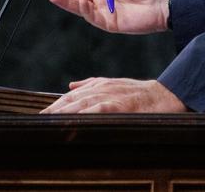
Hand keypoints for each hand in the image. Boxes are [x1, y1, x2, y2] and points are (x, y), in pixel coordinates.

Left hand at [40, 77, 187, 113]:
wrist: (166, 94)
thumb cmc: (141, 93)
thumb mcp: (115, 84)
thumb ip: (92, 84)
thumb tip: (70, 86)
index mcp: (100, 84)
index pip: (72, 96)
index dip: (56, 104)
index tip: (42, 114)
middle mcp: (103, 88)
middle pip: (72, 99)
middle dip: (54, 109)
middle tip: (39, 119)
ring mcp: (112, 95)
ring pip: (82, 103)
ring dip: (64, 112)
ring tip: (49, 120)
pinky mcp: (120, 104)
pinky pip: (99, 108)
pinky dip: (85, 113)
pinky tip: (74, 119)